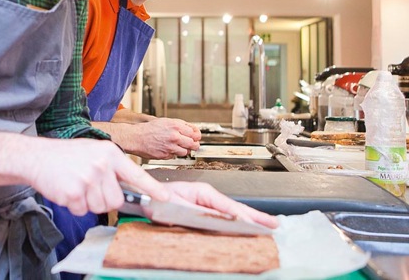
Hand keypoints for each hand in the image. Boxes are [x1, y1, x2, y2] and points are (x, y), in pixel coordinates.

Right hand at [26, 138, 168, 215]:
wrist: (37, 156)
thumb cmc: (66, 155)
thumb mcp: (94, 152)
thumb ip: (112, 167)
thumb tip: (130, 188)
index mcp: (109, 154)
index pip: (136, 174)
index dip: (152, 188)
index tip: (165, 198)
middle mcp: (101, 165)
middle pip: (116, 200)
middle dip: (104, 199)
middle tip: (90, 188)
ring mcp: (88, 178)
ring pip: (100, 207)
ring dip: (88, 203)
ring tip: (77, 186)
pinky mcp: (74, 191)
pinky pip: (82, 210)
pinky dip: (74, 205)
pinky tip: (67, 190)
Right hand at [132, 118, 200, 158]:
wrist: (136, 137)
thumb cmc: (148, 129)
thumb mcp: (165, 121)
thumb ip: (179, 125)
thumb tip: (191, 130)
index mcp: (175, 126)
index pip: (195, 133)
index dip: (196, 136)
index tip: (196, 137)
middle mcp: (175, 137)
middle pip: (193, 144)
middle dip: (194, 145)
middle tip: (192, 145)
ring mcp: (171, 147)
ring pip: (185, 152)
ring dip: (183, 150)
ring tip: (176, 146)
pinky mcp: (166, 155)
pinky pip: (175, 156)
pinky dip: (173, 153)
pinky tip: (167, 149)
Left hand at [160, 181, 278, 228]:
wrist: (146, 198)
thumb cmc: (158, 199)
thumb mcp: (175, 204)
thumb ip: (196, 211)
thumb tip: (216, 216)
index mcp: (202, 192)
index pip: (228, 206)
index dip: (242, 216)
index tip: (254, 223)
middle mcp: (207, 196)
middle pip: (235, 208)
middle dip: (254, 216)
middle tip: (273, 224)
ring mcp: (206, 203)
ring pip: (231, 212)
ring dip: (248, 219)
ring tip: (265, 226)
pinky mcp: (203, 211)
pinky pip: (223, 217)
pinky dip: (236, 222)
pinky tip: (244, 228)